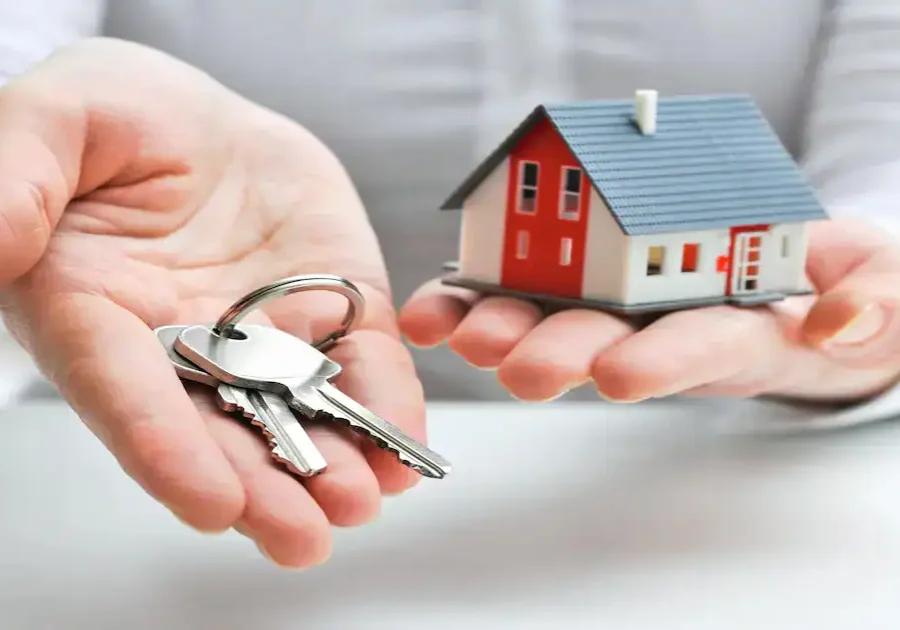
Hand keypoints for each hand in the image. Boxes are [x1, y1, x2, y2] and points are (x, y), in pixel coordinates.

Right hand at [0, 38, 424, 567]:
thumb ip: (17, 179)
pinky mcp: (327, 312)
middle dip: (260, 487)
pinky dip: (383, 404)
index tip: (209, 502)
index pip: (124, 391)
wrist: (198, 118)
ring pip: (291, 413)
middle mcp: (181, 346)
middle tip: (301, 537)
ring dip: (328, 464)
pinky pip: (358, 363)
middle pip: (215, 429)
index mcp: (96, 312)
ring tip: (360, 502)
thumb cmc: (114, 116)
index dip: (163, 447)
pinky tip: (404, 453)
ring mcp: (261, 335)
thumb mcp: (55, 122)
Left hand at [399, 218, 899, 403]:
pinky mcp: (590, 281)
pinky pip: (530, 288)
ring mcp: (627, 306)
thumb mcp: (881, 286)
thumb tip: (839, 322)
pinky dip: (482, 295)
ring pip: (562, 322)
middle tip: (520, 368)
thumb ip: (873, 299)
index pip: (706, 346)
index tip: (624, 374)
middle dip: (566, 357)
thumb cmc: (832, 282)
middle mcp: (670, 326)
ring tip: (463, 334)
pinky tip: (441, 306)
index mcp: (739, 328)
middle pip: (615, 345)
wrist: (792, 271)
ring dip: (510, 330)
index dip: (667, 359)